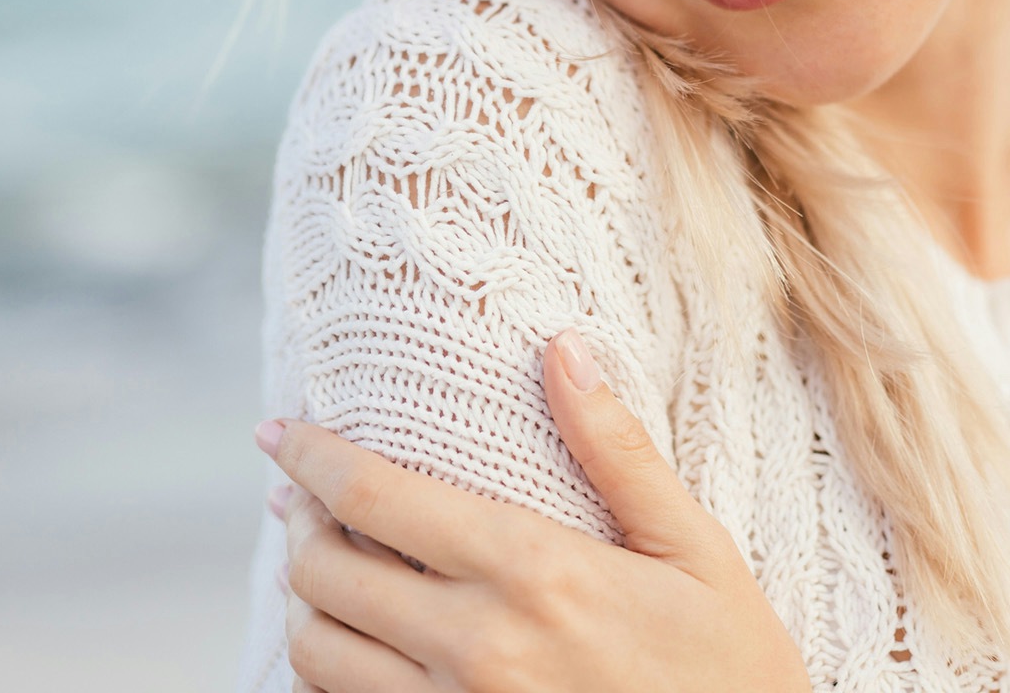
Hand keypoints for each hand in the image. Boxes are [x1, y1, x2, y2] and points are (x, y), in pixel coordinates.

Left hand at [256, 327, 811, 692]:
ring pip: (318, 656)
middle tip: (304, 493)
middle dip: (299, 522)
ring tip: (323, 565)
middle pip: (325, 576)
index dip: (311, 457)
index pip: (378, 498)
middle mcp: (479, 647)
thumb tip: (563, 348)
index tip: (278, 430)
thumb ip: (617, 450)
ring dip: (305, 603)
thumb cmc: (731, 664)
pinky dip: (330, 674)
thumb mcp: (694, 546)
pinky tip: (357, 642)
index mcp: (536, 572)